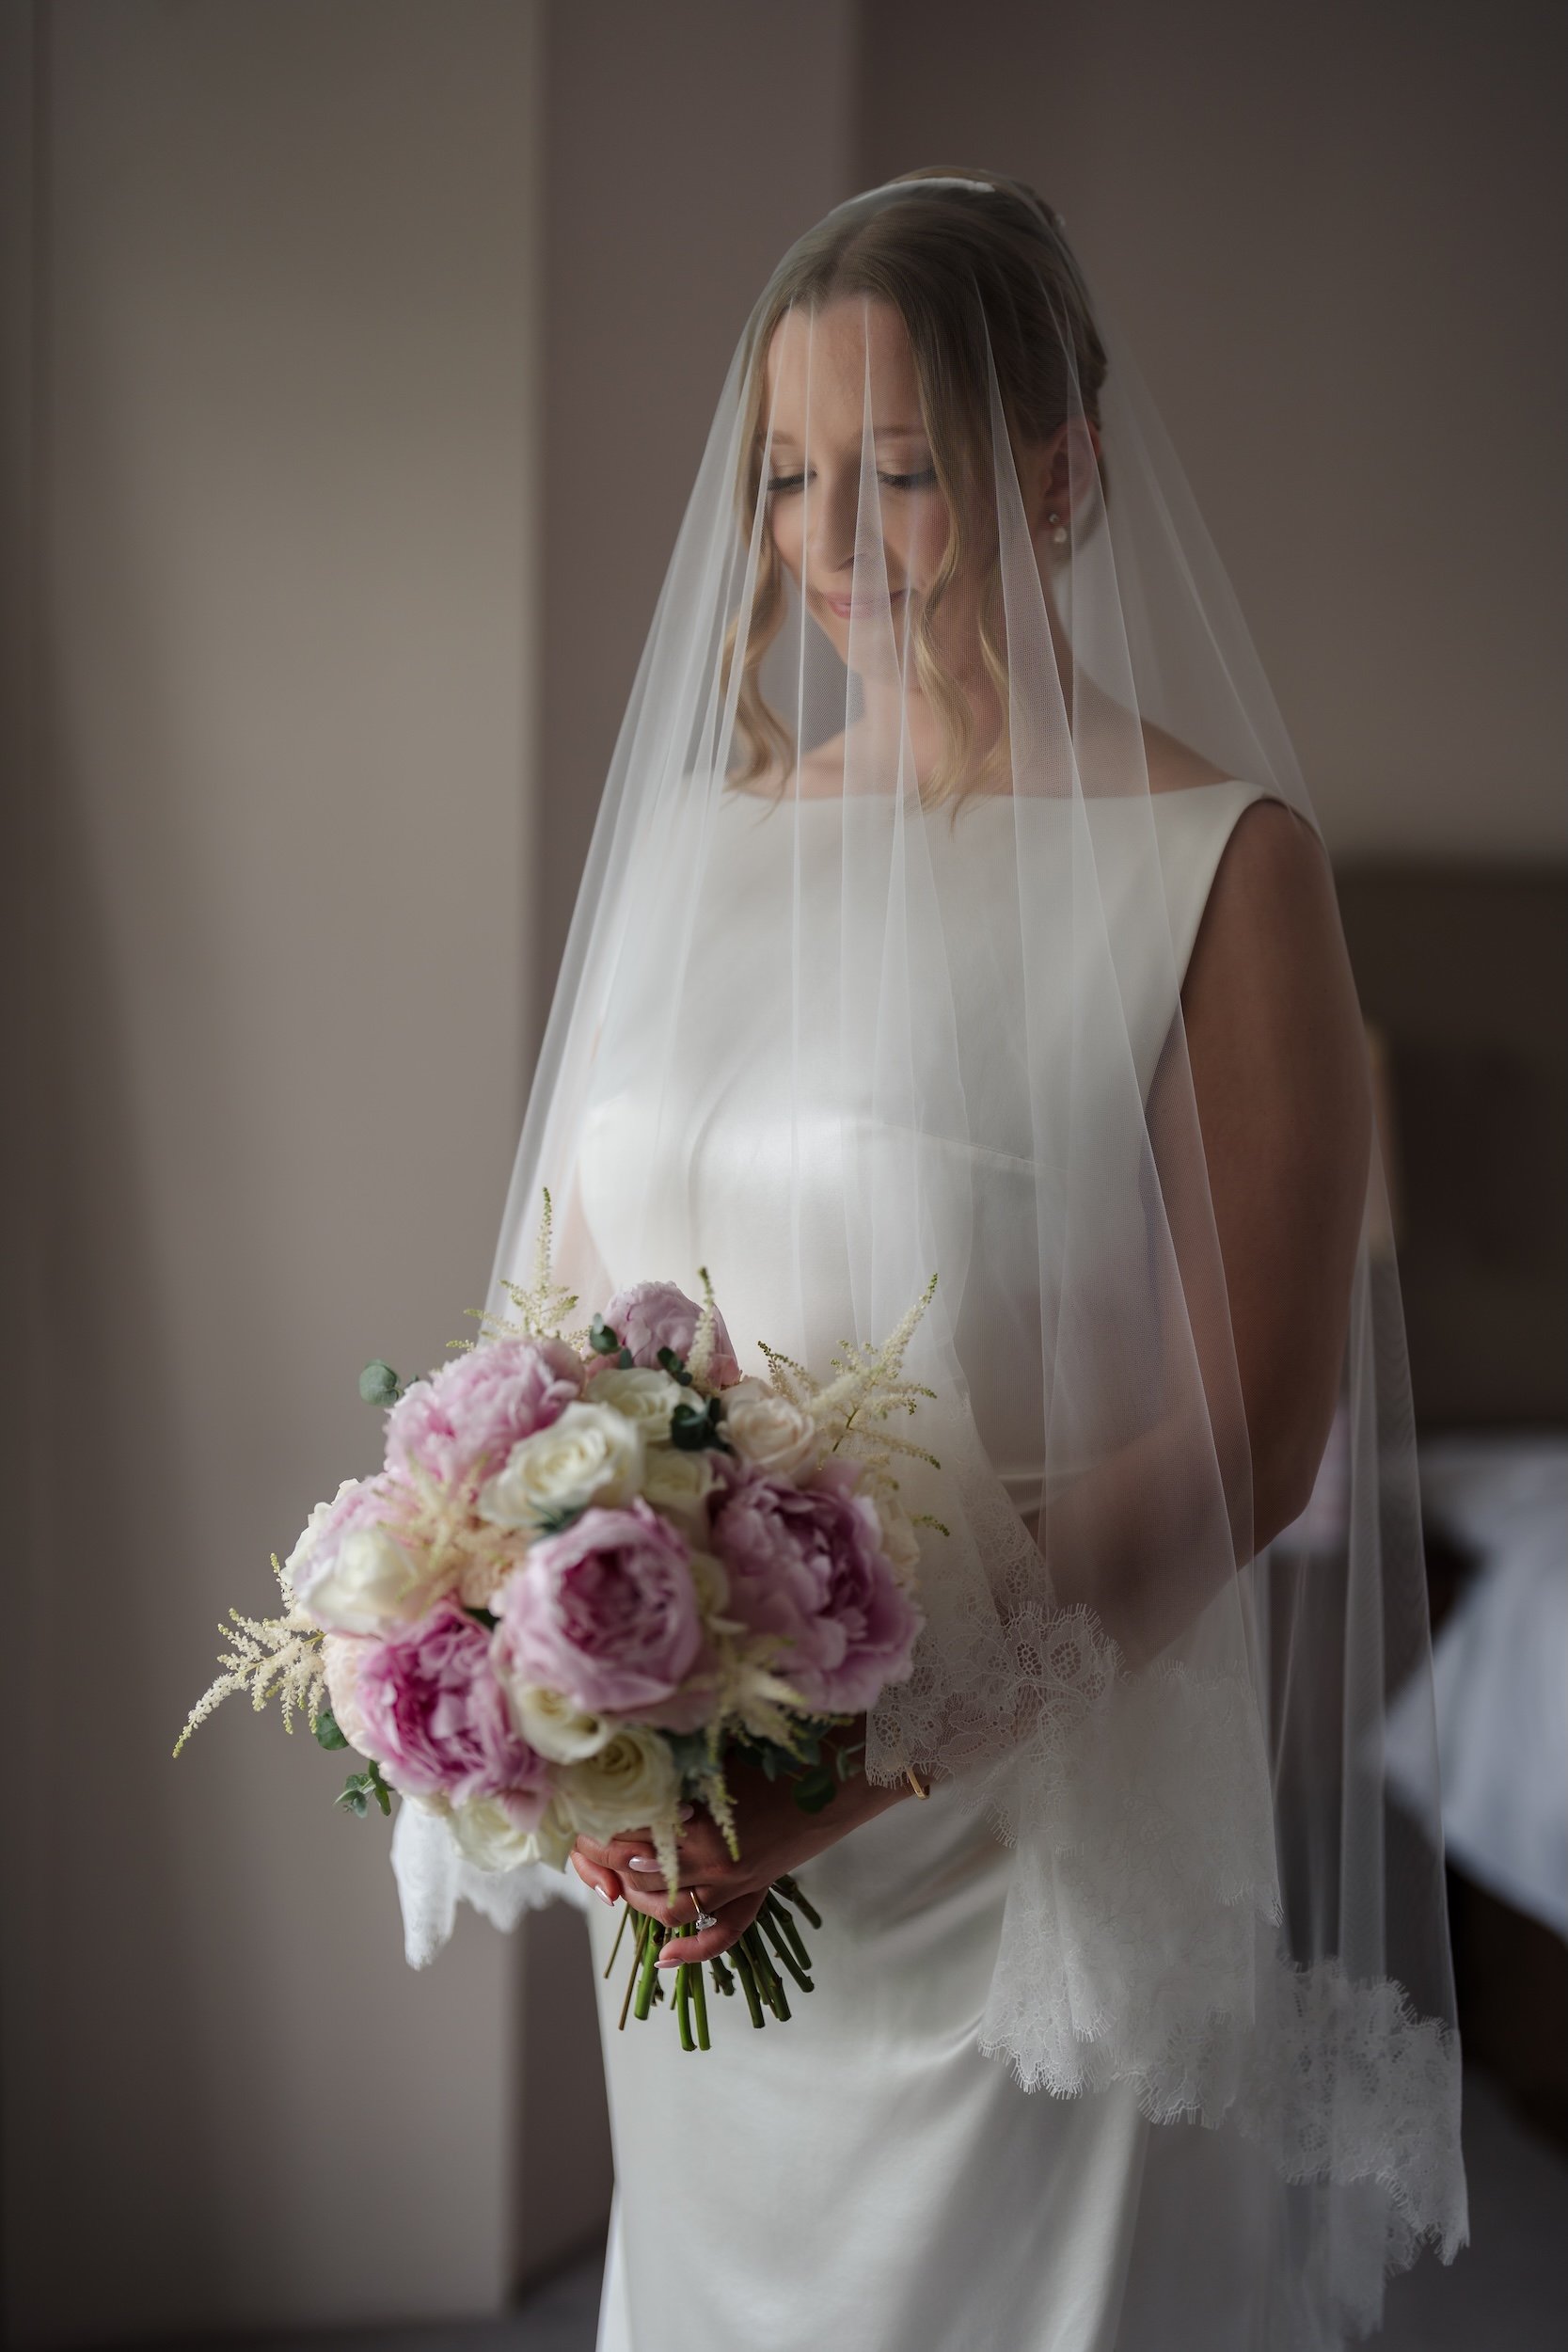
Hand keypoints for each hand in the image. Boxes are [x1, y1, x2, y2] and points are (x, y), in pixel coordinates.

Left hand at [570, 1735, 907, 1968]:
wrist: (840, 1771)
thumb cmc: (777, 1750)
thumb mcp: (715, 1756)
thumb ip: (673, 1772)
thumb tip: (623, 1769)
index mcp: (697, 1822)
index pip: (625, 1837)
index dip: (595, 1831)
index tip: (580, 1816)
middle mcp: (712, 1861)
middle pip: (638, 1873)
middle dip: (602, 1863)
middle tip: (585, 1848)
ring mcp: (735, 1881)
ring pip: (669, 1908)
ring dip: (636, 1898)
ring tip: (616, 1883)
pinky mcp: (756, 1889)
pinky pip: (723, 1932)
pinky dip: (692, 1950)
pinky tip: (665, 1959)